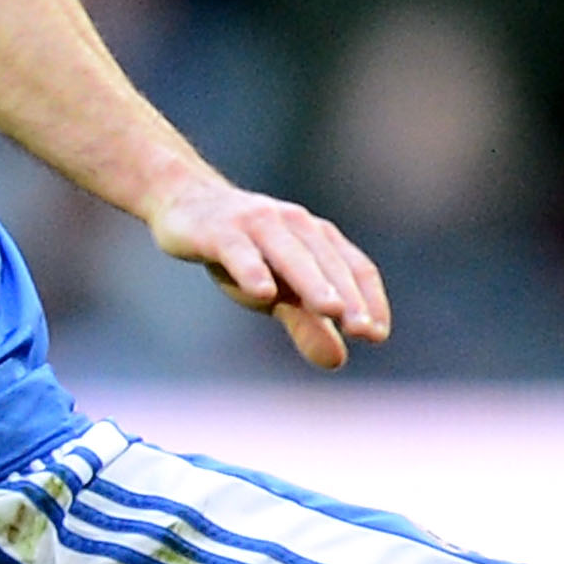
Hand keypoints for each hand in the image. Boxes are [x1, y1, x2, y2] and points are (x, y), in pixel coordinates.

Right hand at [151, 178, 389, 371]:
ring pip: (290, 254)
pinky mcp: (218, 231)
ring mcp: (257, 224)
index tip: (377, 335)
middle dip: (348, 297)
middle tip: (362, 330)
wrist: (186, 202)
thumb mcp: (277, 292)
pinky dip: (252, 270)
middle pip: (328, 263)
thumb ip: (307, 323)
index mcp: (318, 238)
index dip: (369, 300)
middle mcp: (294, 225)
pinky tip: (263, 293)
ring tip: (331, 310)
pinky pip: (238, 251)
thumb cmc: (245, 253)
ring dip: (313, 282)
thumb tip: (338, 361)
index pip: (354, 268)